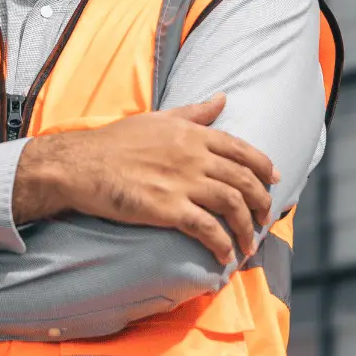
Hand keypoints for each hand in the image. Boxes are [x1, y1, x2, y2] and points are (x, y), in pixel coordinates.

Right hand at [13, 94, 278, 264]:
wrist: (81, 164)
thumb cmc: (116, 141)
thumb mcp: (158, 118)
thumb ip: (194, 112)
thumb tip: (222, 98)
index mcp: (192, 133)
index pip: (242, 149)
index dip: (264, 168)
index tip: (274, 182)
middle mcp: (193, 155)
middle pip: (244, 180)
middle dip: (261, 203)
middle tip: (264, 219)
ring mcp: (181, 182)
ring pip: (232, 206)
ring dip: (246, 230)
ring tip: (248, 245)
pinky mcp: (167, 208)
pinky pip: (207, 229)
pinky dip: (222, 245)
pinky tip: (224, 256)